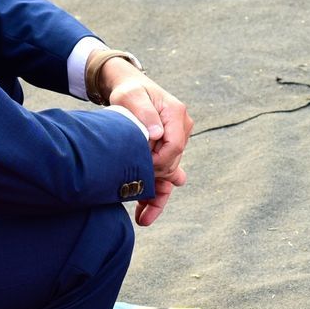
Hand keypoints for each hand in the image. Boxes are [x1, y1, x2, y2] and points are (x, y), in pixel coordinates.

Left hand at [100, 59, 192, 226]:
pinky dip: (156, 194)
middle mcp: (181, 130)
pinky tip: (145, 214)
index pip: (174, 146)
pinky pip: (165, 177)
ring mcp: (174, 143)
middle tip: (130, 191)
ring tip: (143, 219)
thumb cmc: (128, 91)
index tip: (140, 168)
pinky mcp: (165, 153)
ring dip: (157, 197)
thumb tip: (157, 134)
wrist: (128, 89)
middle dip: (153, 180)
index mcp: (177, 115)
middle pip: (172, 163)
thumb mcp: (131, 96)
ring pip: (170, 175)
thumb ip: (144, 112)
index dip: (158, 161)